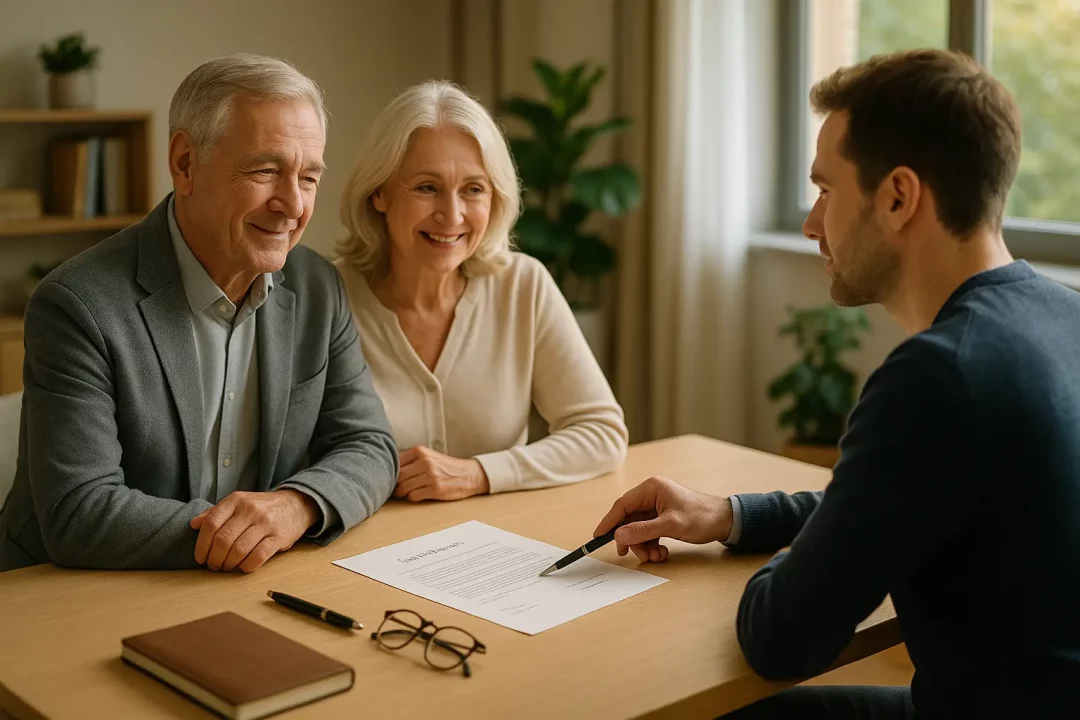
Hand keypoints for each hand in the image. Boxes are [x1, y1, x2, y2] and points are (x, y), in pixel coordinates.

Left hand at [189, 489, 318, 572]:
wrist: (296, 505)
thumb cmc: (262, 507)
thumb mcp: (239, 503)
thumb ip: (216, 513)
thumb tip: (193, 524)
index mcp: (236, 500)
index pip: (211, 524)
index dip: (201, 545)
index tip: (200, 557)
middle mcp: (250, 510)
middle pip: (223, 540)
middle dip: (214, 559)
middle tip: (214, 566)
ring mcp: (265, 523)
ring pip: (239, 550)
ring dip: (229, 564)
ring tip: (227, 567)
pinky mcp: (279, 537)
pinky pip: (258, 556)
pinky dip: (247, 566)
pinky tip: (244, 567)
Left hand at [394, 446, 489, 501]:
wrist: (469, 475)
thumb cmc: (447, 467)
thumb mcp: (429, 456)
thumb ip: (412, 460)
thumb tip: (389, 470)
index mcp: (421, 451)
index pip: (396, 462)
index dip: (392, 472)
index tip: (393, 478)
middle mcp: (425, 462)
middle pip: (398, 476)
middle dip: (396, 485)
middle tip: (397, 488)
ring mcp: (430, 476)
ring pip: (403, 487)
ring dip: (402, 493)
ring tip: (406, 492)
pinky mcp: (435, 489)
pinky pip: (413, 496)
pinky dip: (412, 498)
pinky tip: (418, 495)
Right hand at [593, 476, 732, 562]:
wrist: (725, 521)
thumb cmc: (701, 517)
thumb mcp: (670, 525)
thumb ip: (642, 530)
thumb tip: (618, 535)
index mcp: (651, 489)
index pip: (622, 505)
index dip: (609, 522)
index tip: (598, 536)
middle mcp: (651, 495)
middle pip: (629, 520)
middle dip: (632, 540)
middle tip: (633, 555)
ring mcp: (657, 507)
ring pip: (638, 529)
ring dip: (643, 545)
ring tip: (656, 556)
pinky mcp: (662, 517)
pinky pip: (648, 532)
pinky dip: (651, 544)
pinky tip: (662, 553)